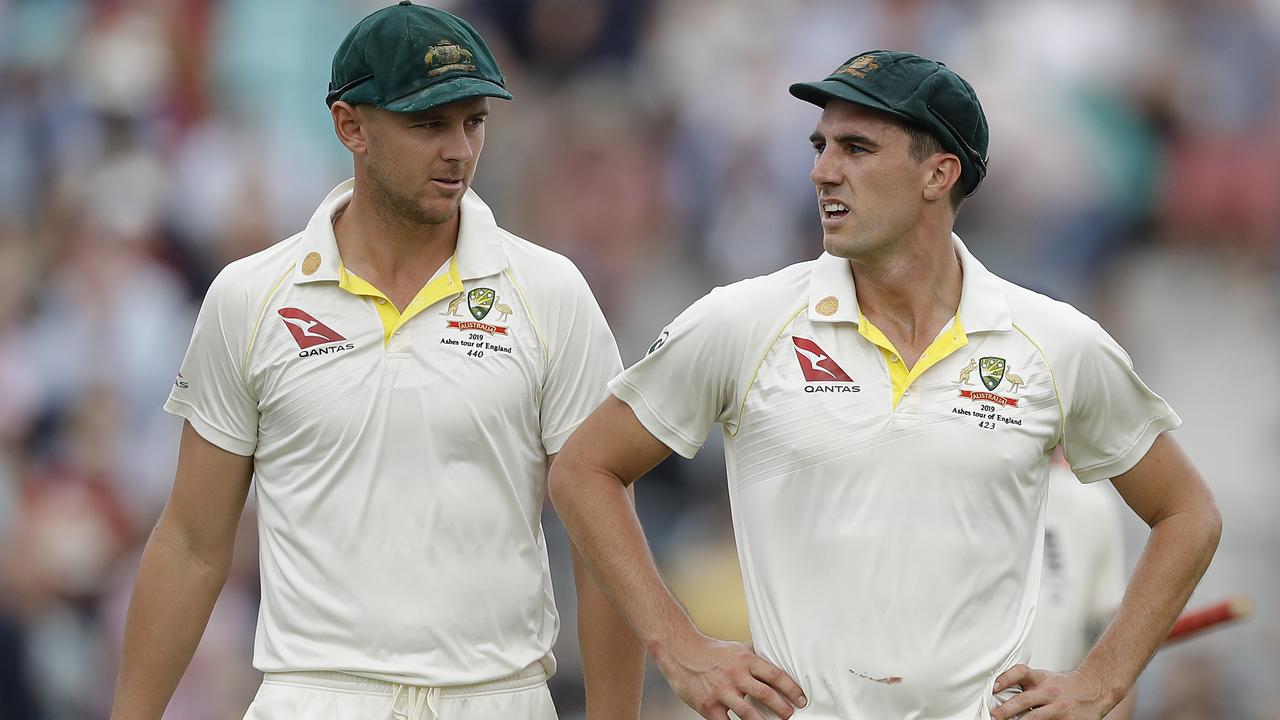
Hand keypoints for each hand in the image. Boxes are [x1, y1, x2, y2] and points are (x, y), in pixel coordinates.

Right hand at [653, 632, 806, 719]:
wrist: (680, 651)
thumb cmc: (712, 652)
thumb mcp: (737, 648)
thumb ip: (755, 655)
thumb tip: (777, 655)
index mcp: (746, 660)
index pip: (775, 675)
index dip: (791, 688)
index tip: (801, 699)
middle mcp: (736, 674)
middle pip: (766, 694)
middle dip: (783, 708)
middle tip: (791, 715)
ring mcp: (721, 691)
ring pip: (748, 712)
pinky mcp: (708, 705)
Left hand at [991, 664, 1116, 719]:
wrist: (1094, 690)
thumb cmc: (1064, 686)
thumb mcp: (1044, 678)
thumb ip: (1026, 684)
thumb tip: (998, 693)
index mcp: (1041, 679)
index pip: (1021, 672)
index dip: (1006, 678)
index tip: (993, 687)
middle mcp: (1049, 692)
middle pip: (1023, 700)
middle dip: (1005, 710)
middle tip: (992, 716)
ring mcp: (1058, 708)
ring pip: (1034, 717)